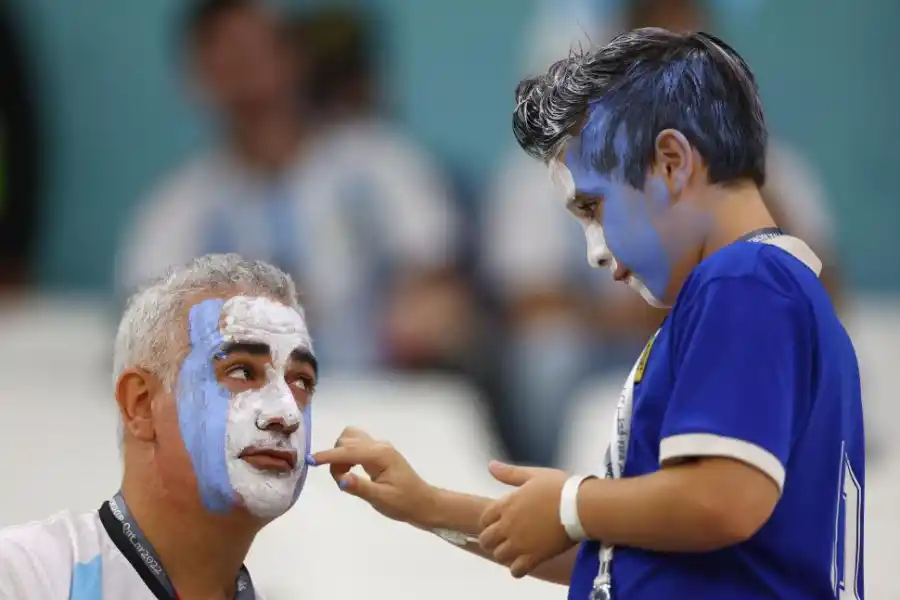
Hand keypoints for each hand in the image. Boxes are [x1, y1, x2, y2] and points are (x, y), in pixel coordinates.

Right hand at [311, 426, 436, 525]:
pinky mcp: (379, 452)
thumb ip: (359, 487)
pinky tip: (352, 472)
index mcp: (380, 455)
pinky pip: (356, 445)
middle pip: (347, 441)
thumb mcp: (380, 498)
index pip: (348, 451)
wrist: (423, 503)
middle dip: (335, 458)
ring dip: (341, 455)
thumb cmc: (403, 503)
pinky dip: (347, 455)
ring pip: (351, 439)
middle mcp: (379, 446)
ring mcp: (380, 447)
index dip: (328, 456)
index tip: (310, 461)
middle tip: (341, 482)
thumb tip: (341, 479)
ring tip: (346, 477)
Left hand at [479, 461, 575, 577]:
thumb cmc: (560, 488)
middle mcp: (509, 525)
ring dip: (504, 555)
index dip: (489, 523)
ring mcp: (520, 542)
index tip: (498, 524)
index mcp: (507, 504)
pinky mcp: (535, 556)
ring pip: (499, 556)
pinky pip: (516, 571)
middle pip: (486, 540)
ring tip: (515, 551)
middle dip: (491, 541)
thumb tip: (491, 465)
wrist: (581, 506)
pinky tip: (525, 563)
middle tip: (503, 540)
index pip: (484, 519)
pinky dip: (517, 569)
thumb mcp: (533, 475)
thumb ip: (509, 473)